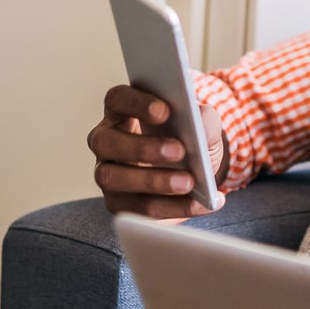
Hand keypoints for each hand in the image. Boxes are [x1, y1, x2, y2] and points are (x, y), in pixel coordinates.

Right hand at [87, 85, 223, 220]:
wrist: (197, 177)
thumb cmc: (191, 142)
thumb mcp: (203, 128)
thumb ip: (204, 119)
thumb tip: (200, 120)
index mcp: (122, 111)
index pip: (118, 99)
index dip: (136, 103)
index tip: (165, 111)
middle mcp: (106, 141)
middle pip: (105, 141)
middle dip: (142, 147)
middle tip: (179, 150)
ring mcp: (107, 173)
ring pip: (112, 178)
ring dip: (153, 181)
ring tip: (189, 182)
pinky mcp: (117, 203)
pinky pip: (136, 209)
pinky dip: (172, 207)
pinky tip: (200, 203)